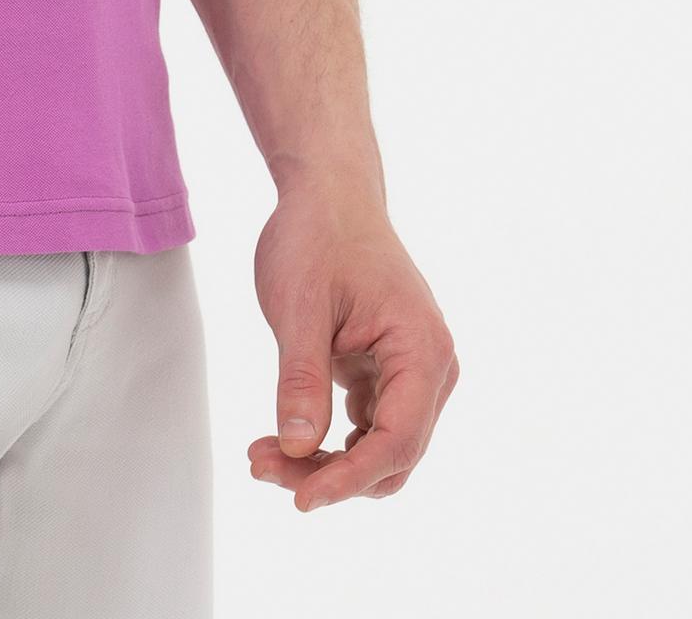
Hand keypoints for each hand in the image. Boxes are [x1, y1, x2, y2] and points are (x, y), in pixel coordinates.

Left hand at [247, 170, 457, 507]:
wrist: (329, 193)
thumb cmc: (317, 236)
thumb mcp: (298, 305)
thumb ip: (301, 377)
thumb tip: (298, 446)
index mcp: (423, 349)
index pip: (397, 441)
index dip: (349, 478)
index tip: (299, 498)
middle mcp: (432, 369)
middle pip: (390, 455)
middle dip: (329, 473)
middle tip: (259, 463)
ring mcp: (413, 375)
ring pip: (378, 449)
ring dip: (327, 462)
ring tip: (262, 454)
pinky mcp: (389, 375)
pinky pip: (368, 429)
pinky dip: (329, 441)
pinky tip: (285, 436)